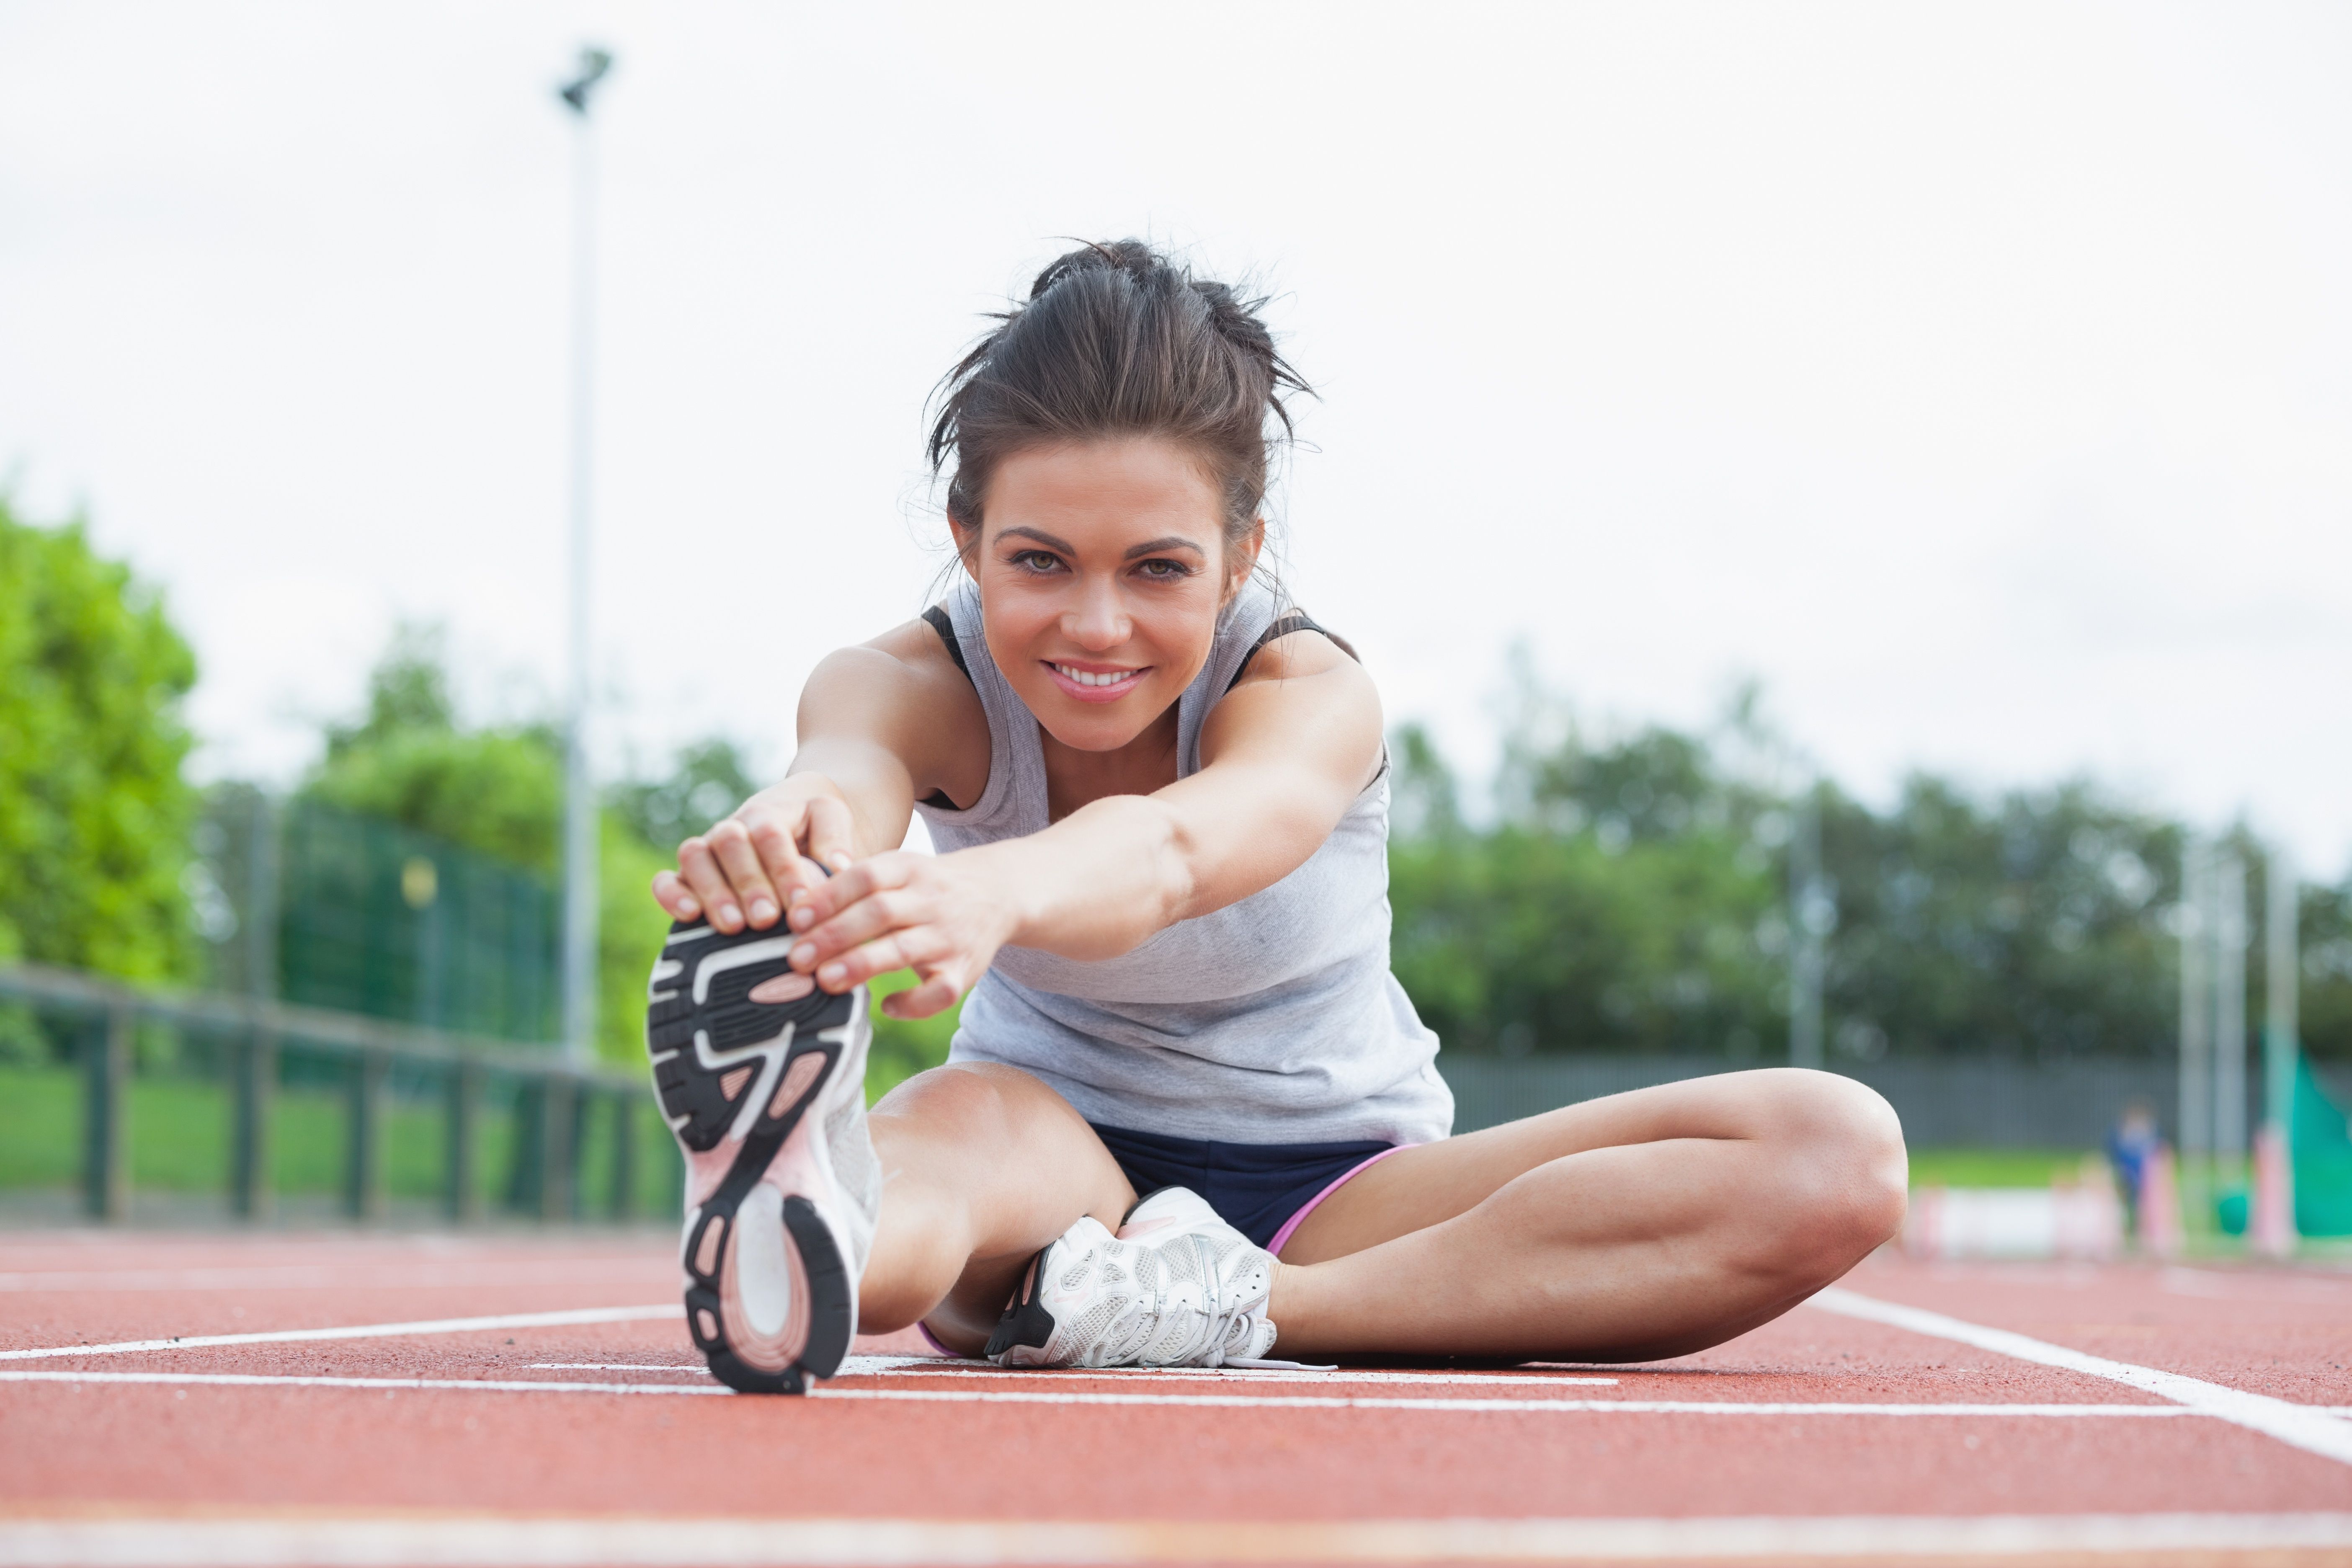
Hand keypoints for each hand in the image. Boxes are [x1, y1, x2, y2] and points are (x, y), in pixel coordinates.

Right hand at [651, 778, 854, 933]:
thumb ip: (836, 838)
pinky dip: (671, 895)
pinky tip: (689, 916)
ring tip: (734, 926)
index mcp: (767, 814)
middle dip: (748, 884)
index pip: (769, 834)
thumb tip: (838, 866)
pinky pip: (666, 879)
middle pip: (729, 844)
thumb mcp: (831, 822)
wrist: (793, 821)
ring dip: (713, 892)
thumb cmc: (815, 830)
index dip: (783, 868)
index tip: (800, 901)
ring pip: (695, 857)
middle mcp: (732, 829)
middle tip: (767, 919)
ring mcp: (706, 851)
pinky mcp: (687, 876)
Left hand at [781, 850, 1017, 1018]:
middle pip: (880, 913)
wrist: (997, 894)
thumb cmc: (925, 887)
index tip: (794, 919)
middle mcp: (932, 900)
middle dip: (834, 935)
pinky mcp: (964, 971)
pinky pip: (940, 991)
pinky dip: (913, 1003)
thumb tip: (796, 903)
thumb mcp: (898, 869)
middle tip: (795, 959)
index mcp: (910, 869)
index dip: (828, 897)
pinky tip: (885, 1007)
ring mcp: (949, 937)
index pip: (866, 876)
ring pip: (905, 950)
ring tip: (825, 981)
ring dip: (862, 965)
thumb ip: (853, 882)